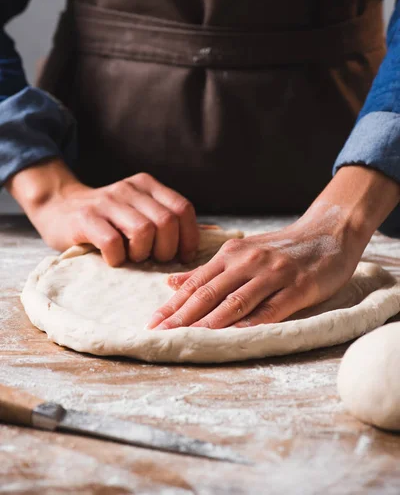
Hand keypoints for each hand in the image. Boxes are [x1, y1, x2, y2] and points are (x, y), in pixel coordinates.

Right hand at [7, 159, 198, 266]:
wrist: (58, 207)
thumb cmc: (107, 218)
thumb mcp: (139, 210)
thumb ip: (169, 220)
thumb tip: (210, 234)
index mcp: (148, 186)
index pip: (182, 208)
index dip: (189, 236)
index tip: (182, 256)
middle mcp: (130, 189)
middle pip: (166, 221)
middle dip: (166, 249)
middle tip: (154, 260)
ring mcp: (107, 202)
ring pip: (143, 231)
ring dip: (143, 253)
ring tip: (133, 257)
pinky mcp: (87, 219)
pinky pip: (113, 242)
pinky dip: (118, 258)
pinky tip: (114, 260)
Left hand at [147, 166, 399, 329]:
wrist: (327, 233)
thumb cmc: (280, 248)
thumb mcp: (242, 252)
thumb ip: (208, 270)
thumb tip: (169, 283)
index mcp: (231, 254)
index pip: (195, 283)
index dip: (172, 304)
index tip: (151, 323)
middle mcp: (248, 261)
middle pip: (209, 293)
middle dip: (182, 316)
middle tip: (160, 334)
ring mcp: (273, 273)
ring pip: (236, 301)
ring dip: (211, 322)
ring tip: (189, 338)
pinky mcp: (298, 287)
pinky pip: (272, 308)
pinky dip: (254, 322)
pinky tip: (238, 335)